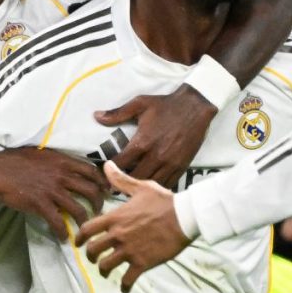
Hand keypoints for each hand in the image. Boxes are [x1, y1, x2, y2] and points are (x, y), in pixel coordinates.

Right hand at [0, 148, 106, 238]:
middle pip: (91, 191)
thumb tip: (71, 167)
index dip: (102, 182)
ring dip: (85, 221)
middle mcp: (63, 176)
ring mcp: (53, 191)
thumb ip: (60, 161)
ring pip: (79, 209)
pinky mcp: (41, 205)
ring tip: (84, 227)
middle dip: (99, 203)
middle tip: (99, 211)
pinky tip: (63, 236)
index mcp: (64, 162)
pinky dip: (63, 232)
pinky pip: (58, 222)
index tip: (106, 190)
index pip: (92, 172)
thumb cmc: (17, 160)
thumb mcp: (44, 154)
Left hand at [75, 162, 191, 292]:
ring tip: (107, 272)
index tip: (78, 243)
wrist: (184, 216)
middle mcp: (118, 235)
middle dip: (90, 256)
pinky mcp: (142, 263)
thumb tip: (106, 164)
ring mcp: (129, 250)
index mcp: (116, 217)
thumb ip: (121, 180)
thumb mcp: (141, 187)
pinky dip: (124, 286)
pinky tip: (125, 288)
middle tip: (94, 258)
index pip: (87, 229)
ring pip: (105, 267)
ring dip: (104, 271)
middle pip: (92, 250)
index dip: (79, 238)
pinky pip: (127, 280)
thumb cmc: (164, 200)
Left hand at [95, 84, 215, 187]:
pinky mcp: (181, 166)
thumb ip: (117, 113)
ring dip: (139, 188)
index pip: (120, 165)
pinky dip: (156, 187)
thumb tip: (96, 116)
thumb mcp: (140, 104)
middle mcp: (155, 156)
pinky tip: (150, 186)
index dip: (109, 172)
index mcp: (142, 142)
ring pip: (150, 185)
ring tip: (130, 189)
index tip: (103, 174)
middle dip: (121, 184)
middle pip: (133, 179)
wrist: (195, 106)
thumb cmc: (166, 105)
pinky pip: (166, 184)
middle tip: (113, 185)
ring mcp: (169, 163)